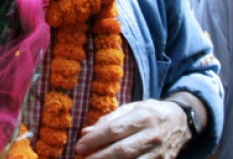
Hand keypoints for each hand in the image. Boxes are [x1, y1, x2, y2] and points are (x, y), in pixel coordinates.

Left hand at [74, 99, 190, 157]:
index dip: (95, 139)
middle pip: (123, 149)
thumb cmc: (149, 112)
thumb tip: (85, 131)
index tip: (79, 145)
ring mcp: (160, 152)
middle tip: (83, 157)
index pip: (114, 130)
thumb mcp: (130, 108)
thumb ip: (108, 120)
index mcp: (142, 117)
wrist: (181, 122)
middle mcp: (152, 135)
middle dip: (100, 156)